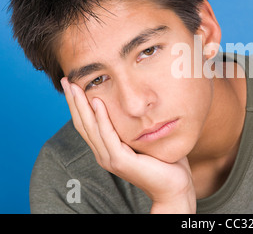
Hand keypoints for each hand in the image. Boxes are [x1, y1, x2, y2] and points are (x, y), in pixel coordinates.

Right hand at [60, 77, 195, 212]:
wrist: (174, 184)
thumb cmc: (163, 161)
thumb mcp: (144, 138)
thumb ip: (135, 124)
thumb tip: (137, 103)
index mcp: (107, 149)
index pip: (87, 123)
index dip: (78, 104)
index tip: (72, 84)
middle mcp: (104, 154)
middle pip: (83, 123)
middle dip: (74, 101)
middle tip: (66, 80)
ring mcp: (110, 158)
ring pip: (90, 127)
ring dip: (81, 105)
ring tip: (76, 87)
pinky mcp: (120, 161)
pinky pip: (107, 135)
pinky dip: (101, 118)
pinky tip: (97, 102)